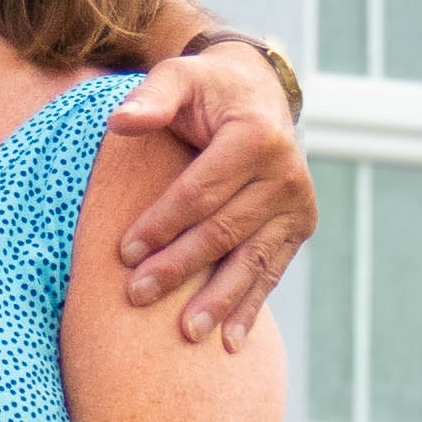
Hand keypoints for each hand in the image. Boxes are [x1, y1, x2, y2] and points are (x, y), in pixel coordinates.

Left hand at [107, 44, 315, 349]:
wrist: (257, 94)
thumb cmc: (205, 90)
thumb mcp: (178, 77)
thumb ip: (152, 97)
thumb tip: (121, 121)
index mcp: (256, 136)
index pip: (199, 191)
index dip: (161, 223)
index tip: (123, 253)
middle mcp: (287, 172)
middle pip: (223, 230)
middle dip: (178, 266)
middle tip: (137, 295)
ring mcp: (298, 204)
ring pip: (251, 259)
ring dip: (218, 300)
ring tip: (186, 332)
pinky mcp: (300, 226)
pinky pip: (272, 271)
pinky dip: (249, 307)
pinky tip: (230, 343)